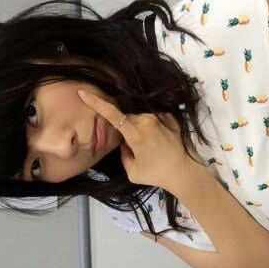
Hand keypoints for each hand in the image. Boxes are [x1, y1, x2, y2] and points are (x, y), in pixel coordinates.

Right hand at [78, 88, 199, 193]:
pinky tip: (161, 141)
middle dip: (126, 129)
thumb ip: (123, 155)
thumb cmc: (157, 175)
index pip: (111, 114)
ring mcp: (160, 117)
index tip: (83, 92)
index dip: (96, 102)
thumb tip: (124, 143)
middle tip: (136, 148)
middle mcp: (146, 120)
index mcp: (135, 133)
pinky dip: (153, 127)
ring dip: (140, 128)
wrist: (185, 172)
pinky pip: (154, 118)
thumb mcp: (133, 172)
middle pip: (127, 117)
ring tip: (151, 147)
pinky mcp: (170, 117)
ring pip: (141, 117)